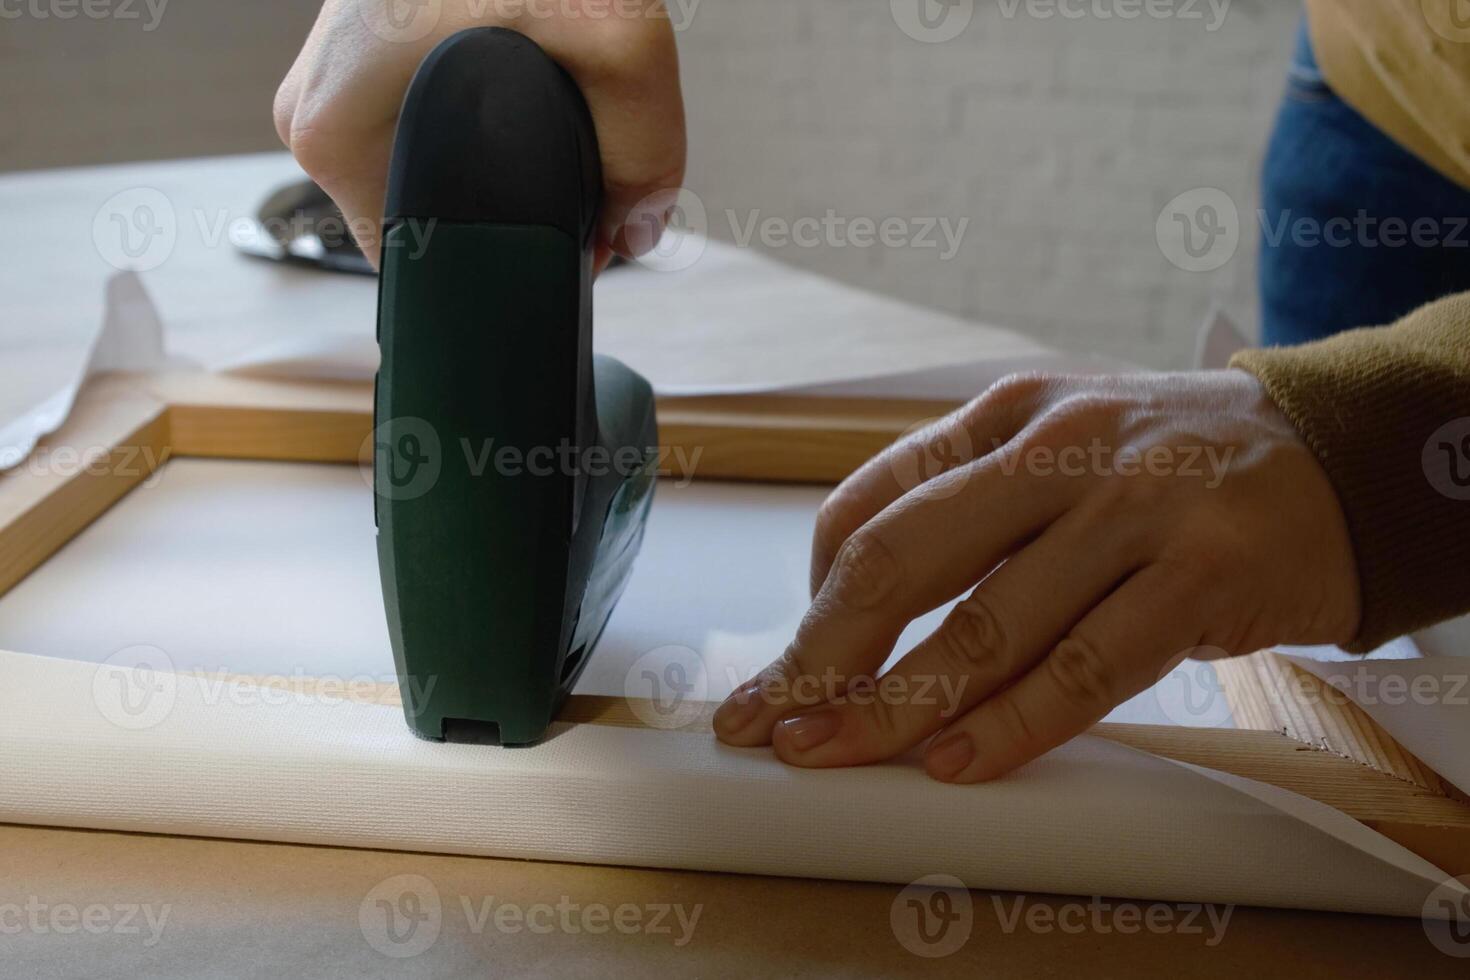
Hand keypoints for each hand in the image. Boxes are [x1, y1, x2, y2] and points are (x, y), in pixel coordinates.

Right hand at [274, 0, 685, 269]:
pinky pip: (422, 125)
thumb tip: (632, 231)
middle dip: (512, 213)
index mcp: (336, 136)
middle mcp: (312, 116)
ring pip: (431, 171)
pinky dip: (478, 121)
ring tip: (545, 115)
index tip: (562, 248)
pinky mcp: (356, 57)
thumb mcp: (620, 37)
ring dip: (500, 165)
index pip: (418, 266)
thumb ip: (645, 154)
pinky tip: (521, 92)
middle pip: (433, 219)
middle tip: (570, 165)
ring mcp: (325, 82)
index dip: (506, 271)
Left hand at [712, 370, 1361, 781]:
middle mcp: (1057, 447)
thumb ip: (968, 506)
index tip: (783, 668)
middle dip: (822, 652)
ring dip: (893, 704)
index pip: (870, 504)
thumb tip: (856, 607)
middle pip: (902, 559)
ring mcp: (1132, 507)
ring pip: (985, 624)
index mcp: (1006, 414)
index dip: (811, 598)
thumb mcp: (1059, 446)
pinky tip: (956, 763)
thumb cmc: (1175, 465)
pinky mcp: (1203, 572)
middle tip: (768, 722)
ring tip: (834, 753)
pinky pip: (1087, 666)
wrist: (1340, 452)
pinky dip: (1012, 724)